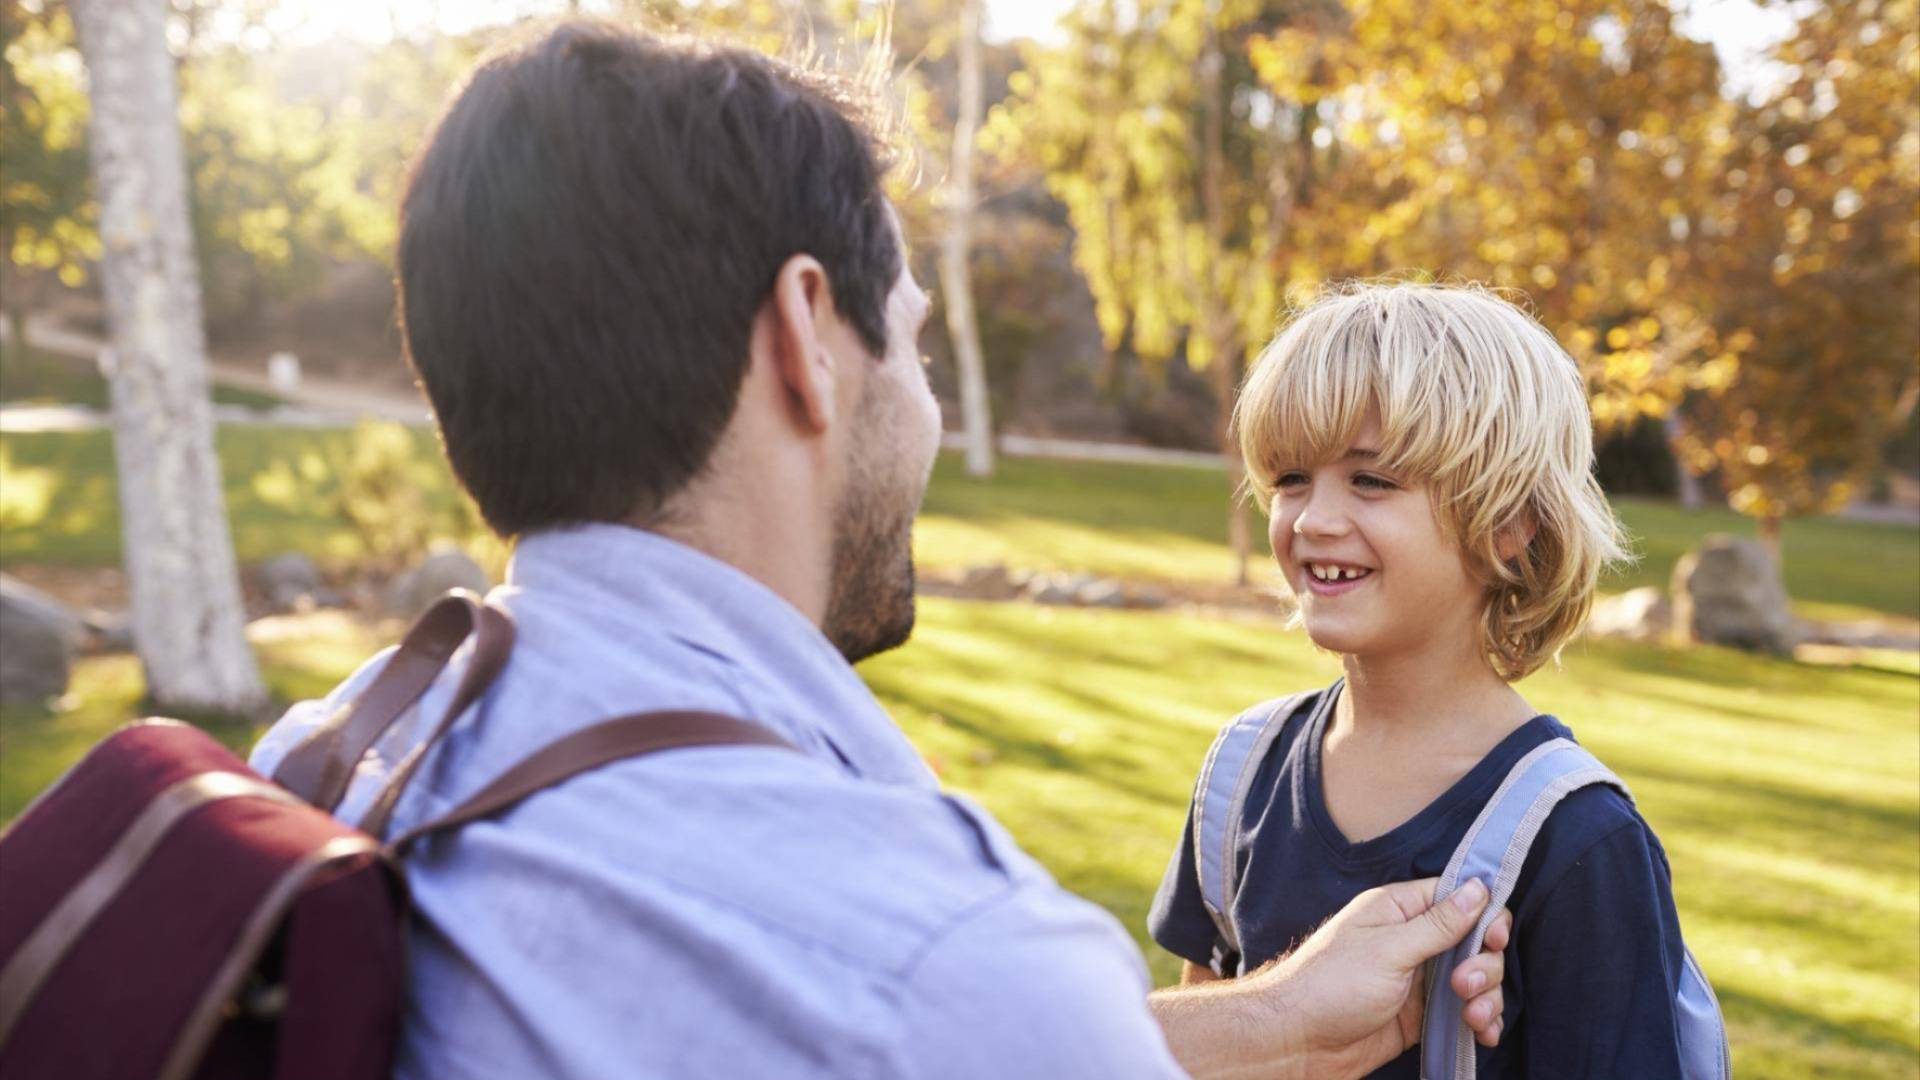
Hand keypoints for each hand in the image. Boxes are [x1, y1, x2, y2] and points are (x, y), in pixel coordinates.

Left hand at [1256, 877, 1510, 1079]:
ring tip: (1475, 1019)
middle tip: (1464, 987)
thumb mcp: (1389, 950)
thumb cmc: (1331, 986)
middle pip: (1474, 942)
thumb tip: (1479, 887)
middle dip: (1484, 966)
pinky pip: (1464, 1011)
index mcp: (1399, 910)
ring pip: (1475, 978)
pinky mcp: (1421, 1014)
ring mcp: (1418, 979)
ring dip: (1488, 997)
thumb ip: (1438, 924)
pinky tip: (1484, 1034)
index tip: (1492, 940)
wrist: (1297, 1042)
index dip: (1484, 916)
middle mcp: (1412, 940)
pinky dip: (1481, 1021)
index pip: (1458, 898)